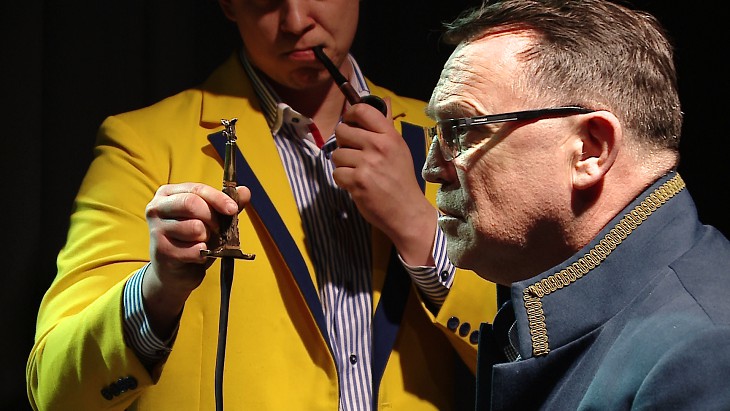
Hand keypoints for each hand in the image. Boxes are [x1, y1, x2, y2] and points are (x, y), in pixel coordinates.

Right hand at [141, 182, 249, 336]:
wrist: (175, 273)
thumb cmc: (192, 241)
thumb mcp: (211, 220)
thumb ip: (227, 206)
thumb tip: (245, 191)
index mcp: (168, 194)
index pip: (197, 189)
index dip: (218, 198)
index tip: (233, 209)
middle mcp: (156, 208)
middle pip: (192, 204)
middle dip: (212, 218)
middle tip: (217, 230)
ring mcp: (156, 230)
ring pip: (195, 227)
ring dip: (206, 238)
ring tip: (201, 243)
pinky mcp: (161, 251)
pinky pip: (194, 249)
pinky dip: (202, 254)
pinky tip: (196, 256)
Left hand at [333, 100, 436, 264]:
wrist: (406, 211)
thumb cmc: (401, 179)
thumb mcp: (399, 148)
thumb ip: (386, 126)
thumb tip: (384, 101)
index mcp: (389, 136)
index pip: (362, 110)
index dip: (349, 115)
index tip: (350, 123)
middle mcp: (378, 146)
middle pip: (342, 130)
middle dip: (343, 142)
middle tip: (353, 153)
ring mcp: (367, 164)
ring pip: (337, 154)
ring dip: (343, 164)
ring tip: (357, 172)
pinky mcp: (357, 182)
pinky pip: (337, 173)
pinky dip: (342, 180)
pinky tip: (355, 184)